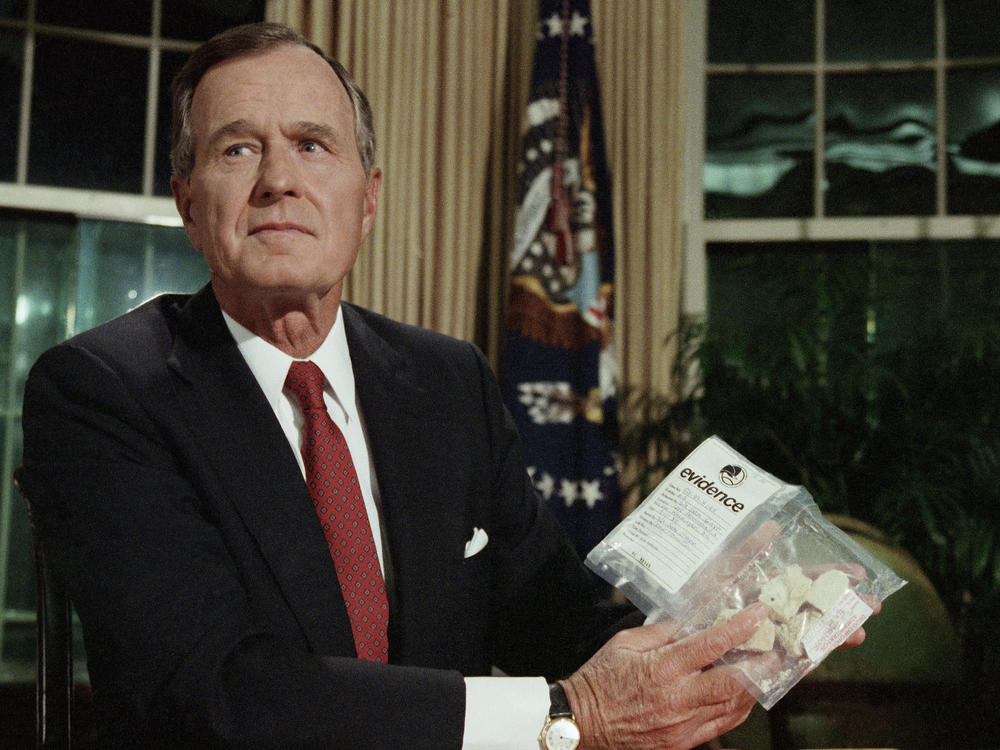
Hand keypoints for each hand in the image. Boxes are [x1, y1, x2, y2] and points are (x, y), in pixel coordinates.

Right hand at [561, 603, 768, 749]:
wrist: (581, 724)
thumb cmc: (599, 679)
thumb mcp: (625, 643)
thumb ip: (661, 632)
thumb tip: (690, 623)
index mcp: (662, 669)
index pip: (711, 645)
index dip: (740, 628)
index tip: (759, 615)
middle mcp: (677, 699)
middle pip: (734, 683)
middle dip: (762, 665)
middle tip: (779, 649)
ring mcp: (682, 726)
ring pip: (734, 708)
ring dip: (754, 687)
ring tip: (767, 669)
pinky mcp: (681, 743)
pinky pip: (721, 726)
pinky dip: (737, 709)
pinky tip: (743, 695)